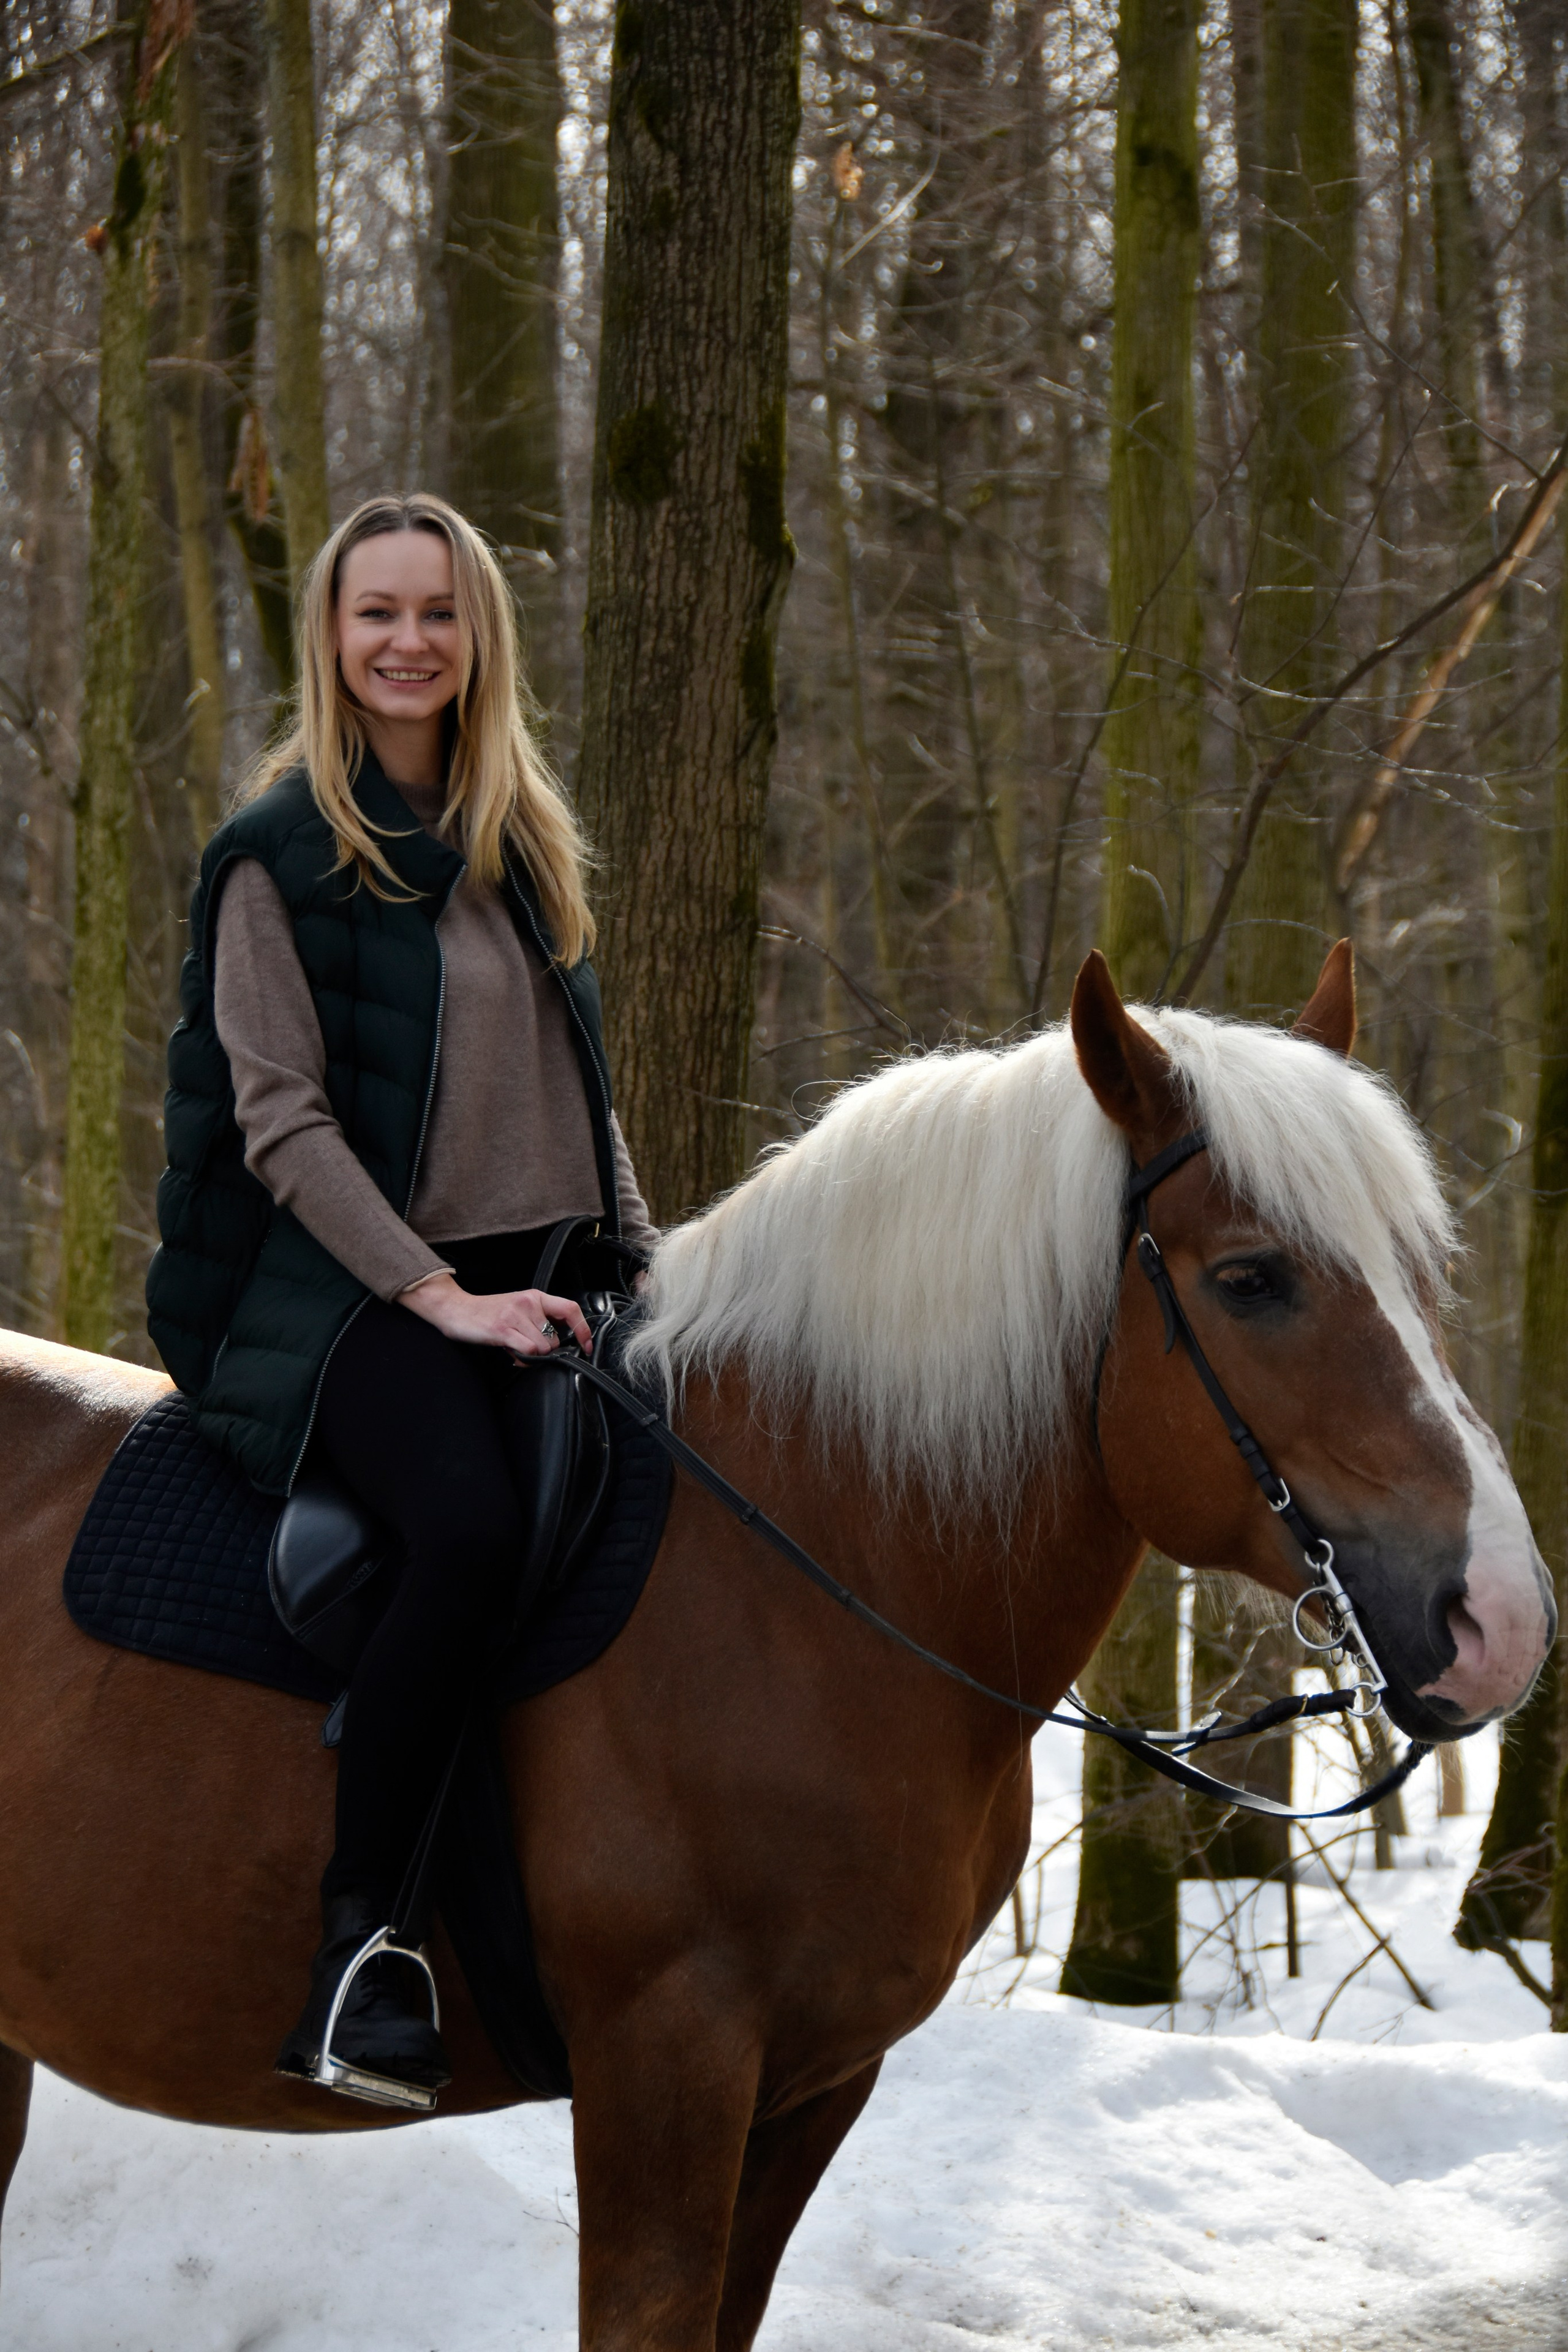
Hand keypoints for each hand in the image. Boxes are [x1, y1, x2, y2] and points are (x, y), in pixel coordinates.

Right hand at [398, 1273, 592, 1355]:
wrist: (458, 1310)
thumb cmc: (489, 1312)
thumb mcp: (519, 1309)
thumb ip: (539, 1320)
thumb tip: (559, 1342)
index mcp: (536, 1296)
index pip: (570, 1309)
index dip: (583, 1330)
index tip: (587, 1346)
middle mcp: (528, 1303)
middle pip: (555, 1339)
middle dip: (545, 1351)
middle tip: (527, 1347)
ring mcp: (515, 1315)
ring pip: (543, 1347)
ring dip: (532, 1355)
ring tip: (516, 1348)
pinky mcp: (503, 1329)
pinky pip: (527, 1351)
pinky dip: (522, 1358)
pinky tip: (511, 1353)